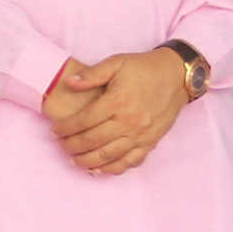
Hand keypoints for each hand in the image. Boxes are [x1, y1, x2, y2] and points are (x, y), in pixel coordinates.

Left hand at [53, 49, 196, 174]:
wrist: (177, 76)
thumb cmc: (144, 68)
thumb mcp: (117, 62)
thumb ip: (92, 74)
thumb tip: (69, 83)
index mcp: (117, 101)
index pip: (83, 121)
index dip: (66, 128)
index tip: (55, 131)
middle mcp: (129, 121)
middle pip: (92, 141)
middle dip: (72, 146)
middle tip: (62, 145)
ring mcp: (140, 135)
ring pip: (108, 156)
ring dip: (87, 161)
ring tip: (74, 159)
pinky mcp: (150, 142)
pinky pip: (129, 162)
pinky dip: (112, 169)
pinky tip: (98, 169)